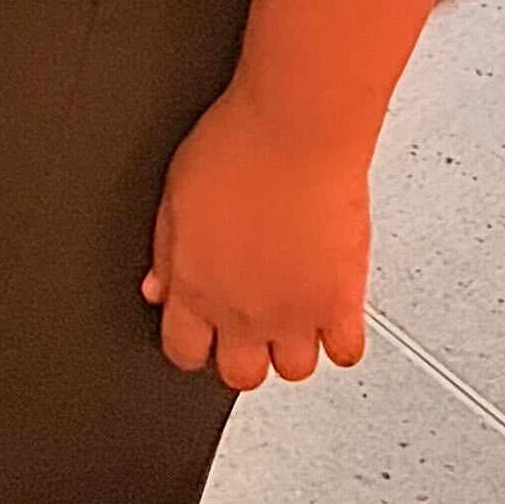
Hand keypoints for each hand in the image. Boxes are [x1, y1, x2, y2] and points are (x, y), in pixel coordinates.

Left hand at [143, 86, 371, 391]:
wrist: (296, 129)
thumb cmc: (237, 145)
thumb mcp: (175, 195)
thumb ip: (167, 253)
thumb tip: (158, 288)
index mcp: (195, 288)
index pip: (184, 351)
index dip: (193, 343)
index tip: (202, 331)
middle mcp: (243, 311)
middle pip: (240, 374)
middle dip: (242, 353)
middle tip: (249, 322)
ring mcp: (294, 312)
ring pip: (294, 369)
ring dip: (292, 346)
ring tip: (292, 313)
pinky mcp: (342, 301)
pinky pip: (345, 351)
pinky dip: (340, 338)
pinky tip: (332, 313)